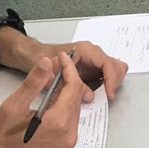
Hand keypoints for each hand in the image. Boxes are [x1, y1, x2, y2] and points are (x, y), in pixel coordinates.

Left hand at [0, 34, 127, 100]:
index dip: (111, 79)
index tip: (109, 94)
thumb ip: (69, 83)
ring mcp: (94, 60)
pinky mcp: (92, 68)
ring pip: (114, 71)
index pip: (107, 63)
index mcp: (85, 50)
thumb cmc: (40, 59)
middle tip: (107, 97)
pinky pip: (107, 76)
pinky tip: (97, 95)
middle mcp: (92, 53)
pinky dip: (106, 86)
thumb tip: (88, 95)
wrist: (33, 55)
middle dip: (114, 82)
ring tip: (103, 97)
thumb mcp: (51, 73)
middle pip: (116, 66)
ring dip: (111, 84)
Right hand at [0, 54, 84, 147]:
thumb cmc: (0, 139)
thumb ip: (34, 82)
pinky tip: (50, 107)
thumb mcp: (13, 105)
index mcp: (58, 123)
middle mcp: (68, 137)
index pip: (73, 88)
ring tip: (50, 87)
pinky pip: (70, 127)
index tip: (62, 58)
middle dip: (68, 82)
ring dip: (65, 98)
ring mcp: (68, 147)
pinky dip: (64, 113)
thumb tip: (47, 63)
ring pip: (74, 113)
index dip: (69, 70)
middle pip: (76, 101)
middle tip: (54, 70)